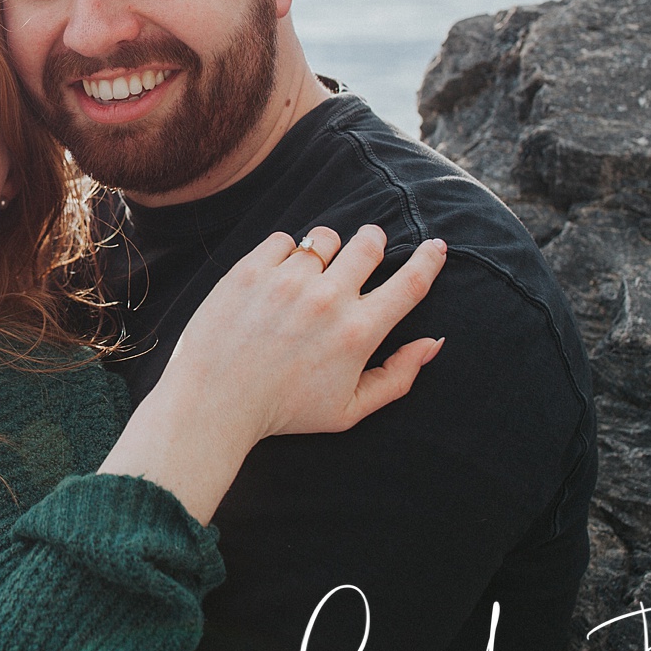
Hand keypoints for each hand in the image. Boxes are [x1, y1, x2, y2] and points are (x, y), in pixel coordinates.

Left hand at [103, 225, 445, 522]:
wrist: (213, 402)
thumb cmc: (283, 412)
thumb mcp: (348, 410)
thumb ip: (397, 378)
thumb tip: (433, 342)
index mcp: (358, 333)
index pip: (410, 282)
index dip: (429, 260)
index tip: (437, 245)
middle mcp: (327, 299)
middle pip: (369, 244)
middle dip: (373, 242)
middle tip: (365, 251)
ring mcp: (287, 281)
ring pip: (324, 238)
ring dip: (326, 249)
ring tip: (312, 272)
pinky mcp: (250, 269)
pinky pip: (282, 240)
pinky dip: (283, 254)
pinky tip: (275, 279)